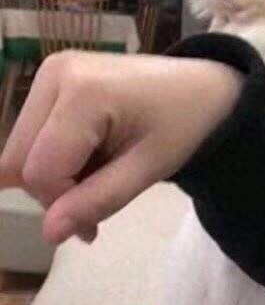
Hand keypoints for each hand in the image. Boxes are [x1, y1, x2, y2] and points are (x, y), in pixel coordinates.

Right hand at [0, 51, 241, 244]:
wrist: (203, 87)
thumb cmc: (185, 125)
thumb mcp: (149, 168)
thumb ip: (99, 200)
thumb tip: (48, 233)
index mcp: (81, 91)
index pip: (39, 170)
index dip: (61, 206)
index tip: (94, 227)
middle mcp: (55, 73)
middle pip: (20, 159)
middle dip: (53, 194)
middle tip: (95, 209)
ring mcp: (51, 71)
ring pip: (21, 149)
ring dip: (54, 178)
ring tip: (100, 179)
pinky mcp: (54, 77)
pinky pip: (33, 134)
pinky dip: (55, 158)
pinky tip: (89, 161)